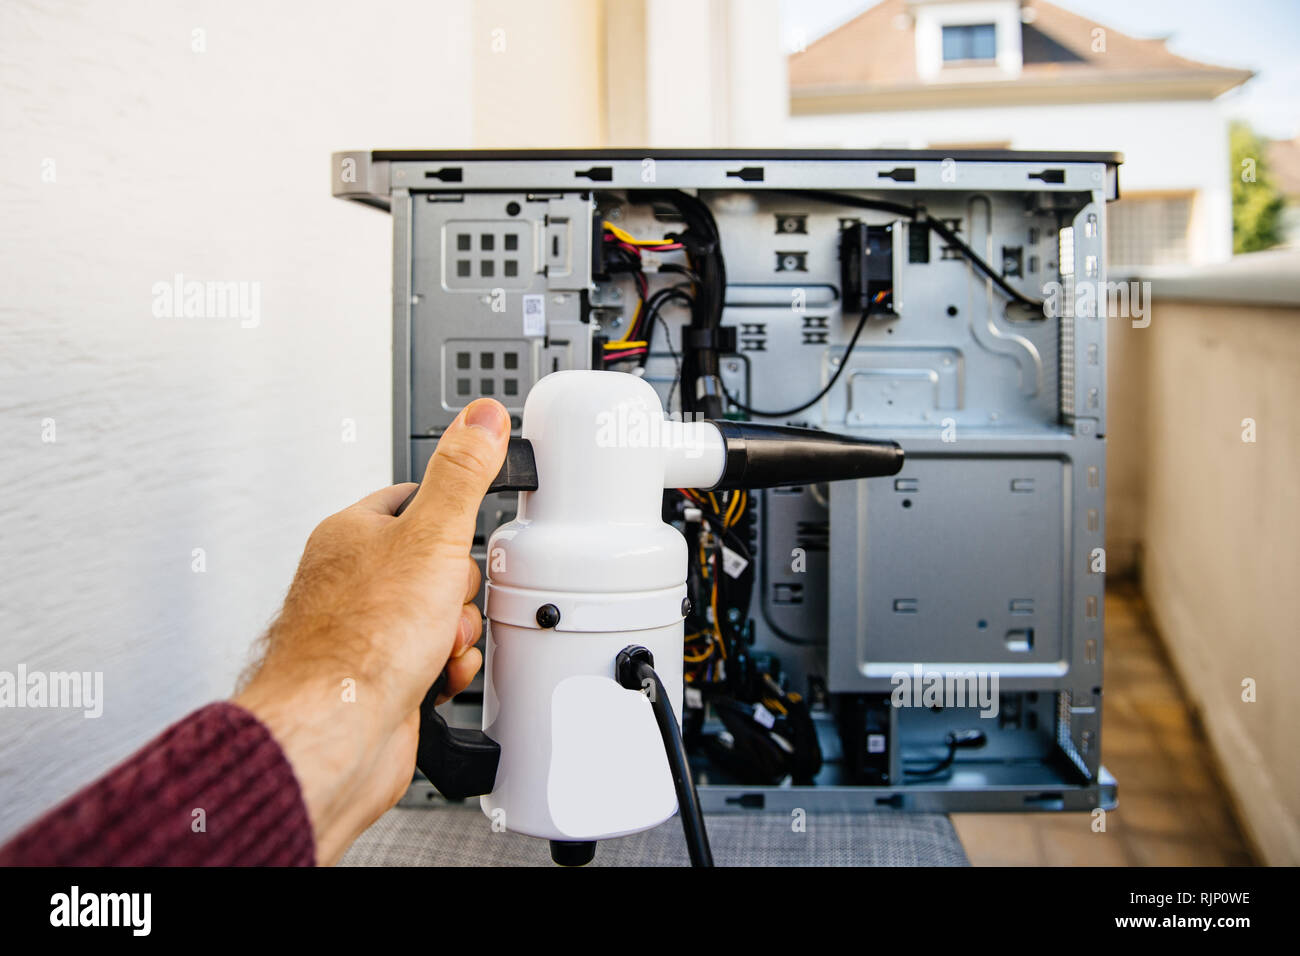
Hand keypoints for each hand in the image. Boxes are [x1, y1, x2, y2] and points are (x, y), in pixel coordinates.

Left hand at [234, 398, 509, 864]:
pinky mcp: (376, 676)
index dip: (450, 519)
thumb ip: (462, 473)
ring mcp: (362, 630)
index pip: (415, 501)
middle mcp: (350, 580)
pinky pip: (429, 661)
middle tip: (440, 601)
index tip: (464, 529)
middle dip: (455, 590)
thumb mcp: (432, 536)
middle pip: (436, 565)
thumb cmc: (360, 641)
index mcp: (351, 534)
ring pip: (436, 616)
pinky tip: (431, 675)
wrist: (336, 733)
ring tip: (433, 645)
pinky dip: (443, 670)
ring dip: (452, 635)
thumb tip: (483, 416)